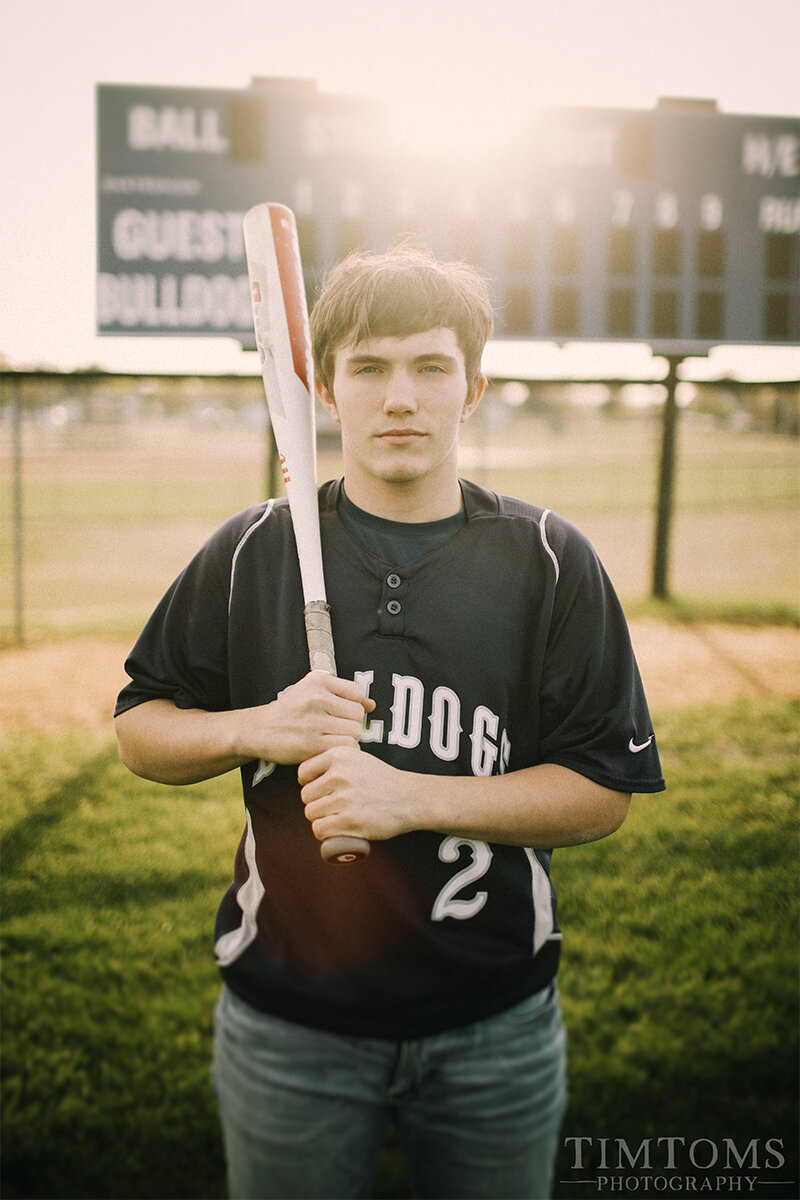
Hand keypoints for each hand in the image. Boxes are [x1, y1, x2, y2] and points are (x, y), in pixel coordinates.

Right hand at [248, 672, 374, 764]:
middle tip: (335, 729)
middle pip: (358, 715)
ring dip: (346, 739)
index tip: (339, 714)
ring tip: (330, 738)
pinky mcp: (310, 743)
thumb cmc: (290, 711)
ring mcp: (313, 721)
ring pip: (354, 732)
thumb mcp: (312, 691)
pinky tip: (328, 748)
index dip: (353, 706)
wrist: (259, 730)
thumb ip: (343, 695)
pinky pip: (344, 747)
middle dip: (350, 724)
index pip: (357, 693)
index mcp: (319, 680)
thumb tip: (372, 705)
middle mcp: (316, 697)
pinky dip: (340, 751)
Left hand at [298, 745, 417, 843]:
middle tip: (333, 807)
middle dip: (316, 803)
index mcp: (338, 755)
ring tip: (337, 817)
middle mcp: (339, 774)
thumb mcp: (358, 758)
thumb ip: (335, 763)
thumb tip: (307, 778)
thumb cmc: (382, 781)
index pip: (303, 773)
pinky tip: (337, 829)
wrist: (410, 798)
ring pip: (311, 813)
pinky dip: (325, 833)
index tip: (322, 791)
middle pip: (305, 795)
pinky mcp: (349, 820)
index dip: (310, 784)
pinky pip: (319, 829)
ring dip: (321, 818)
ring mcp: (344, 798)